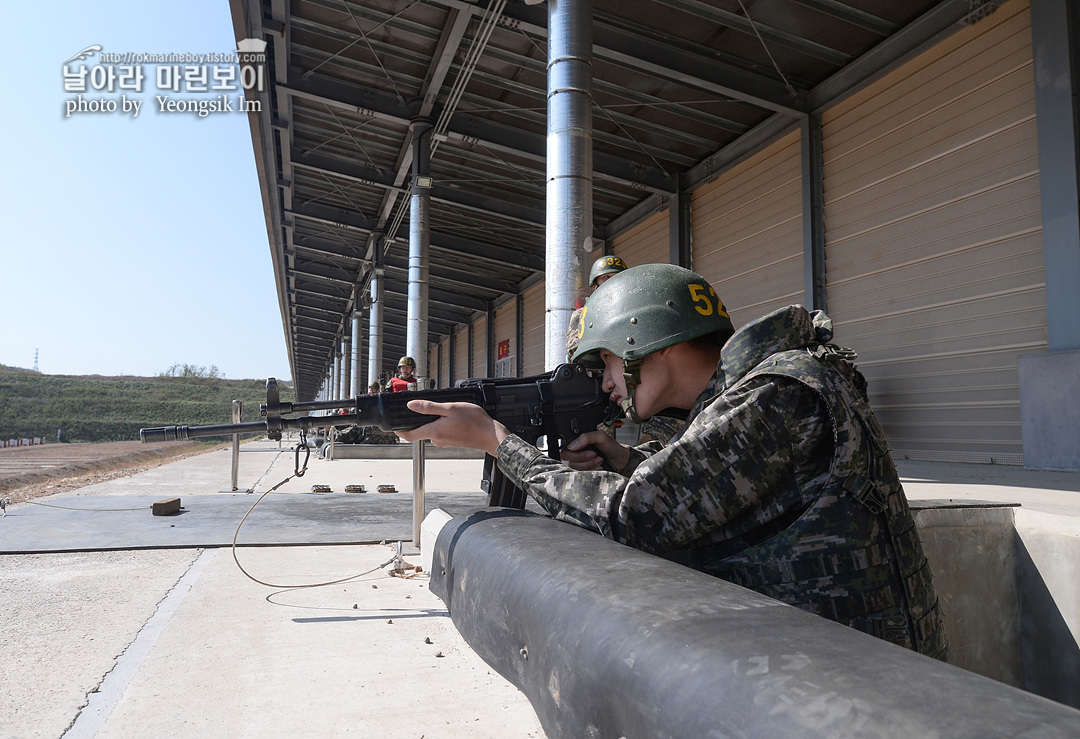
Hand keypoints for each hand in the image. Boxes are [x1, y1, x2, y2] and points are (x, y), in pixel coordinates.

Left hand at [395, 400, 509, 455]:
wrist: (491, 436)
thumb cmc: (475, 422)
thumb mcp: (450, 408)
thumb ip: (429, 407)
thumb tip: (411, 406)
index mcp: (434, 431)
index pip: (409, 435)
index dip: (398, 431)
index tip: (392, 425)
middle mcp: (437, 439)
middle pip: (419, 431)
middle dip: (418, 420)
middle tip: (421, 407)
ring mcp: (444, 442)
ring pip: (431, 430)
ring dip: (432, 421)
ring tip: (443, 410)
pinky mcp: (451, 441)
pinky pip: (440, 432)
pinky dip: (441, 424)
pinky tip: (452, 418)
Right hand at [561, 430, 629, 472]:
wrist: (619, 460)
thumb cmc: (610, 447)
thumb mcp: (600, 436)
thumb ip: (585, 437)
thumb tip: (572, 446)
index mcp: (577, 441)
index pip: (565, 446)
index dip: (573, 450)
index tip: (587, 450)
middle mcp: (575, 451)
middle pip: (566, 457)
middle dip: (582, 457)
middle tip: (594, 454)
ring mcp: (578, 462)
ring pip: (574, 466)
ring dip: (588, 464)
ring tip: (599, 459)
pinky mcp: (582, 470)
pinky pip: (580, 473)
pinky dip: (591, 470)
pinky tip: (599, 466)